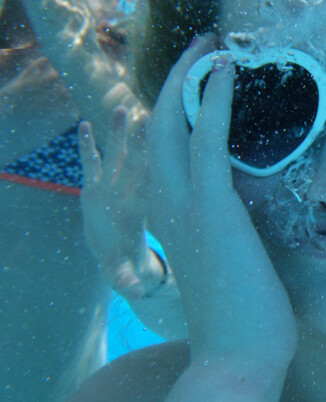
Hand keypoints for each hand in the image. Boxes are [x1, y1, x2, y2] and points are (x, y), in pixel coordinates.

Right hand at [79, 107, 155, 297]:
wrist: (115, 252)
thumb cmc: (125, 261)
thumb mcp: (124, 273)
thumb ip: (126, 280)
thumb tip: (134, 292)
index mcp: (138, 211)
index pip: (150, 186)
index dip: (156, 168)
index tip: (166, 146)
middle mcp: (126, 194)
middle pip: (136, 164)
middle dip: (139, 141)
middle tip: (147, 114)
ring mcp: (111, 188)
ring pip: (115, 157)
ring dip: (117, 134)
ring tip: (121, 109)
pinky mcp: (93, 187)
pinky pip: (90, 164)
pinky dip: (86, 147)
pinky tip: (82, 125)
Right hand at [144, 35, 295, 401]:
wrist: (238, 359)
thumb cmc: (241, 318)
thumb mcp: (227, 264)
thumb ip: (225, 235)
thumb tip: (244, 221)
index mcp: (170, 219)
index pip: (160, 152)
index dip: (173, 113)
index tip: (197, 86)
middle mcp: (167, 206)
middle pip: (157, 127)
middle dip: (177, 82)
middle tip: (203, 50)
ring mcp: (186, 207)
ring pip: (172, 124)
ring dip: (190, 80)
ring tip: (211, 49)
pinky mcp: (213, 209)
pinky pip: (207, 141)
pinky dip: (213, 101)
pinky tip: (224, 73)